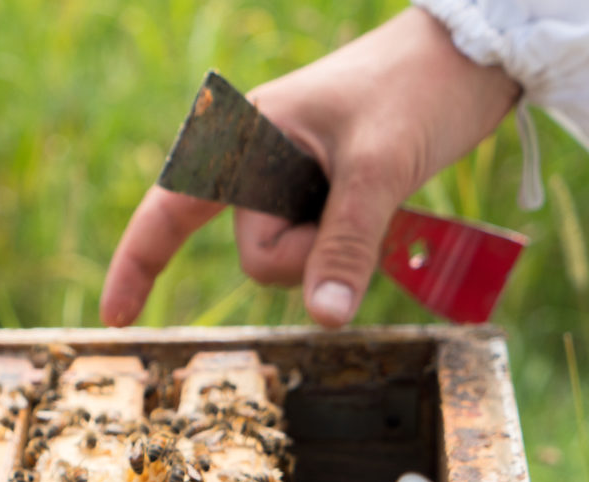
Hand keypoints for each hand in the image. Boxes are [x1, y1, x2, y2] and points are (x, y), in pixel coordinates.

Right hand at [100, 8, 519, 328]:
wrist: (473, 55)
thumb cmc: (418, 87)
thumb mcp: (381, 166)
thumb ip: (346, 244)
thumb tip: (323, 319)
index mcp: (244, 137)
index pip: (171, 209)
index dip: (138, 264)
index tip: (115, 317)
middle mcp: (255, 166)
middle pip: (257, 257)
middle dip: (309, 254)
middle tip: (359, 202)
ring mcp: (287, 186)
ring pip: (290, 264)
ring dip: (335, 250)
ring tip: (374, 192)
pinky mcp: (316, 201)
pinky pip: (317, 253)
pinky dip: (345, 249)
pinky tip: (376, 206)